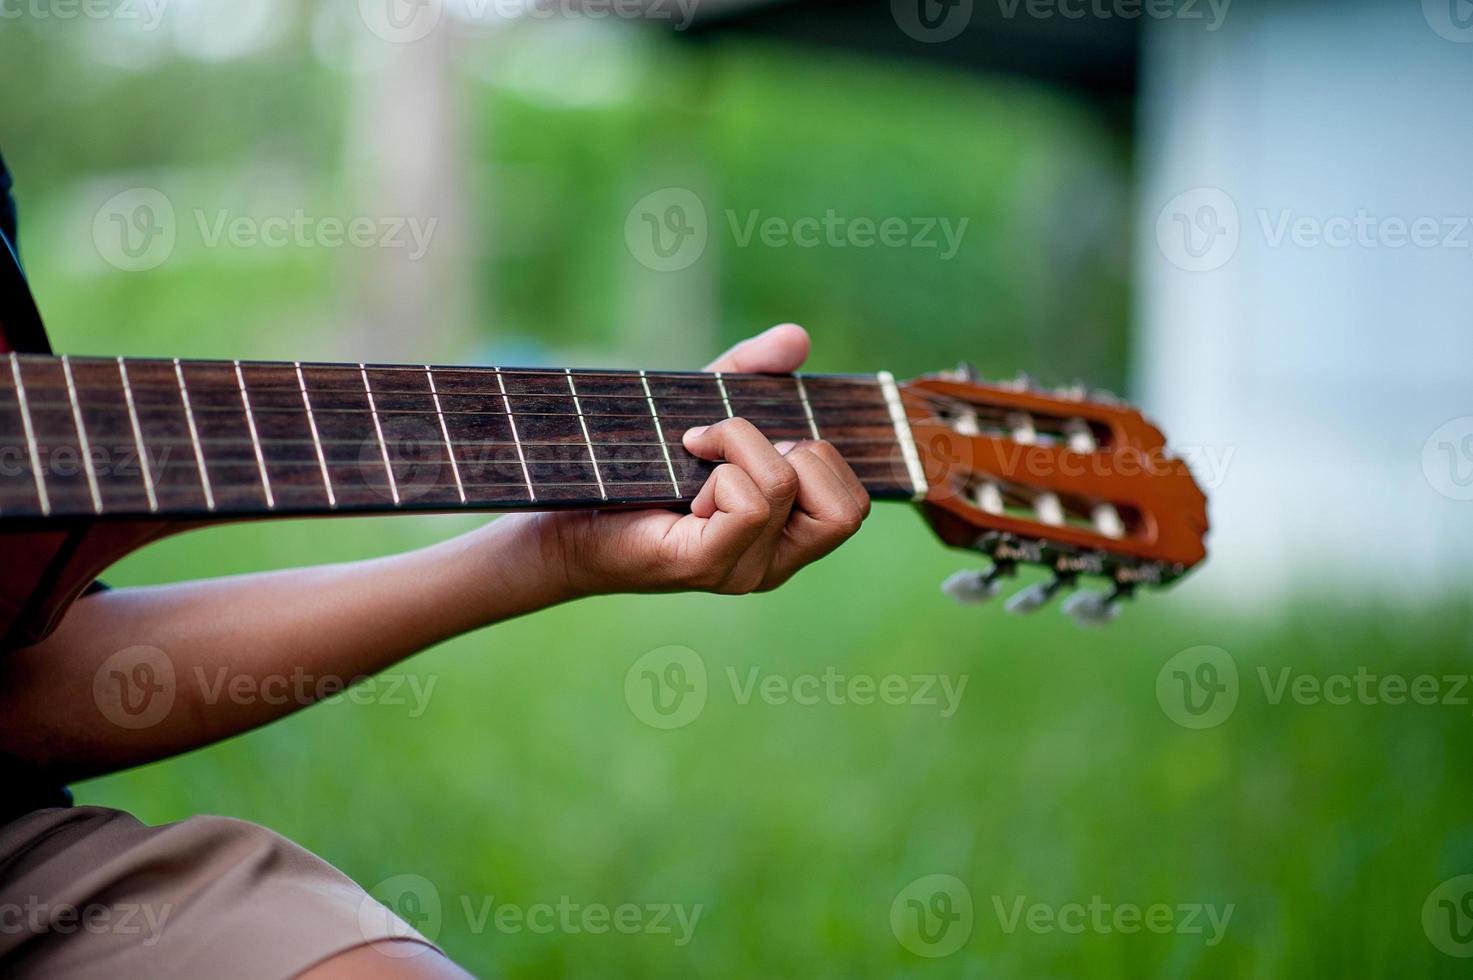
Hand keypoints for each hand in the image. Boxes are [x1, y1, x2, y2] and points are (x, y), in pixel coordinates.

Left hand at [523, 324, 870, 596]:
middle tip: (731, 452)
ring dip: (739, 447)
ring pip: (785, 486)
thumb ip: (752, 372)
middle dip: (795, 451)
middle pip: (847, 507)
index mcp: (787, 539)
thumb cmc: (633, 469)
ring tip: (696, 457)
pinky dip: (718, 469)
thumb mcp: (704, 409)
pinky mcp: (704, 566)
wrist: (559, 519)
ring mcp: (743, 572)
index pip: (854, 504)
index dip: (821, 456)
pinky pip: (747, 504)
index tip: (762, 441)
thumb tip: (798, 337)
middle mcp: (775, 565)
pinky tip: (682, 478)